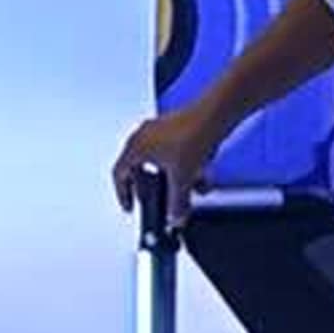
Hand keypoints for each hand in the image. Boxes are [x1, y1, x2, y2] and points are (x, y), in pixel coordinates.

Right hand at [112, 98, 218, 228]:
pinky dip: (184, 167)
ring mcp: (160, 129)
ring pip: (162, 162)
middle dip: (153, 189)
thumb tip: (176, 217)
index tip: (130, 206)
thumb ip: (177, 204)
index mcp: (135, 146)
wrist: (214, 115)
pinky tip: (201, 176)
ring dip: (173, 179)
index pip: (119, 174)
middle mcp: (144, 135)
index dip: (123, 194)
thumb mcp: (182, 180)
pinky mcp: (178, 127)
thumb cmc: (192, 135)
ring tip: (187, 189)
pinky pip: (175, 152)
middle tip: (158, 201)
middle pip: (141, 169)